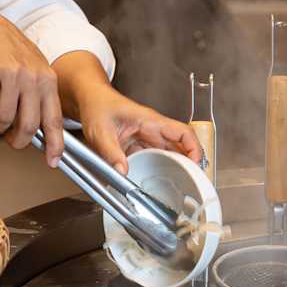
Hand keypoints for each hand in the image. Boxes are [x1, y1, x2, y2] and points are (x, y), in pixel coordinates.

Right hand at [0, 16, 64, 166]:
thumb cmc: (10, 52)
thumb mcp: (35, 70)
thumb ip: (40, 98)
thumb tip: (43, 132)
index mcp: (47, 79)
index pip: (54, 119)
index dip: (55, 144)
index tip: (53, 160)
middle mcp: (32, 77)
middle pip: (28, 125)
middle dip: (18, 140)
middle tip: (11, 139)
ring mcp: (11, 74)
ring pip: (5, 118)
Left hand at [77, 87, 202, 174]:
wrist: (90, 99)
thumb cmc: (98, 106)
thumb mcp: (100, 131)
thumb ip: (110, 152)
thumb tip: (122, 172)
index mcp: (150, 121)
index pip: (183, 132)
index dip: (194, 148)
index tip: (196, 165)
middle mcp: (153, 129)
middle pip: (181, 147)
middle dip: (190, 165)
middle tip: (192, 184)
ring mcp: (148, 137)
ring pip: (171, 154)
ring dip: (177, 168)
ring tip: (181, 186)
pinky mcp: (140, 145)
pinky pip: (156, 158)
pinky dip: (161, 170)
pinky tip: (159, 182)